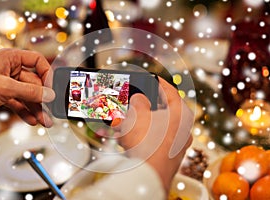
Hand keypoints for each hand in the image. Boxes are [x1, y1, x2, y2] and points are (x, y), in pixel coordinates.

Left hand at [0, 48, 54, 126]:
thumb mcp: (5, 88)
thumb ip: (30, 92)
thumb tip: (49, 95)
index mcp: (11, 58)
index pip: (37, 61)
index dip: (47, 74)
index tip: (52, 89)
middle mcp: (11, 69)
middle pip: (34, 83)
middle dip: (42, 99)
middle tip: (50, 112)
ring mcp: (7, 82)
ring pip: (27, 95)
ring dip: (36, 108)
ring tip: (44, 121)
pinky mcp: (3, 95)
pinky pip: (19, 102)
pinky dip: (25, 111)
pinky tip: (32, 120)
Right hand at [117, 77, 193, 191]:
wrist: (148, 175)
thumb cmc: (146, 142)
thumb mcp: (137, 113)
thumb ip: (138, 101)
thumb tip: (139, 99)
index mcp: (181, 113)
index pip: (170, 91)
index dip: (158, 82)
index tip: (151, 78)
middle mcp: (183, 128)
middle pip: (163, 110)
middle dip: (144, 105)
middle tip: (133, 101)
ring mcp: (177, 144)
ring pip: (156, 126)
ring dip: (140, 121)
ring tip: (124, 120)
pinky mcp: (168, 156)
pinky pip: (154, 139)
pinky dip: (142, 135)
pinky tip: (127, 136)